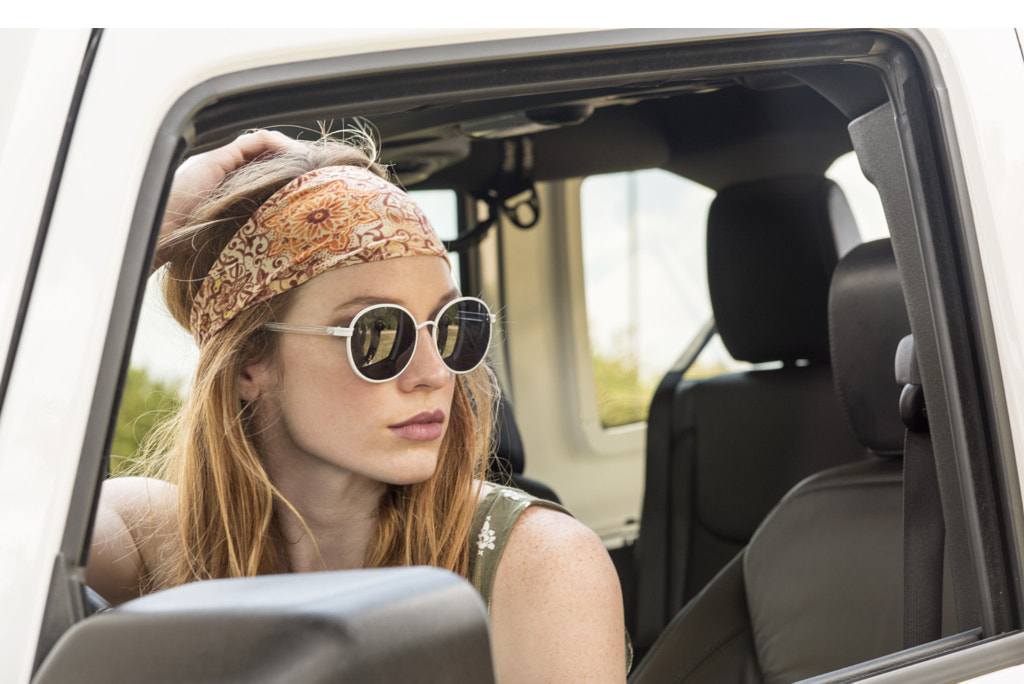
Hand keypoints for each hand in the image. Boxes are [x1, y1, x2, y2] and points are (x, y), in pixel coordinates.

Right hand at [156, 130, 300, 267]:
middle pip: (263, 156)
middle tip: (316, 172)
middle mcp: (220, 171)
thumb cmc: (188, 248)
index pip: (262, 172)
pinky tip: (296, 156)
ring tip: (310, 162)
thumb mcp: (231, 239)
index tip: (309, 186)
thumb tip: (282, 252)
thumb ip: (251, 234)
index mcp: (224, 189)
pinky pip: (254, 141)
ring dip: (289, 149)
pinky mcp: (217, 157)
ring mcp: (217, 161)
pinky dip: (278, 144)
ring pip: (261, 145)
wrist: (158, 238)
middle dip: (291, 160)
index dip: (287, 175)